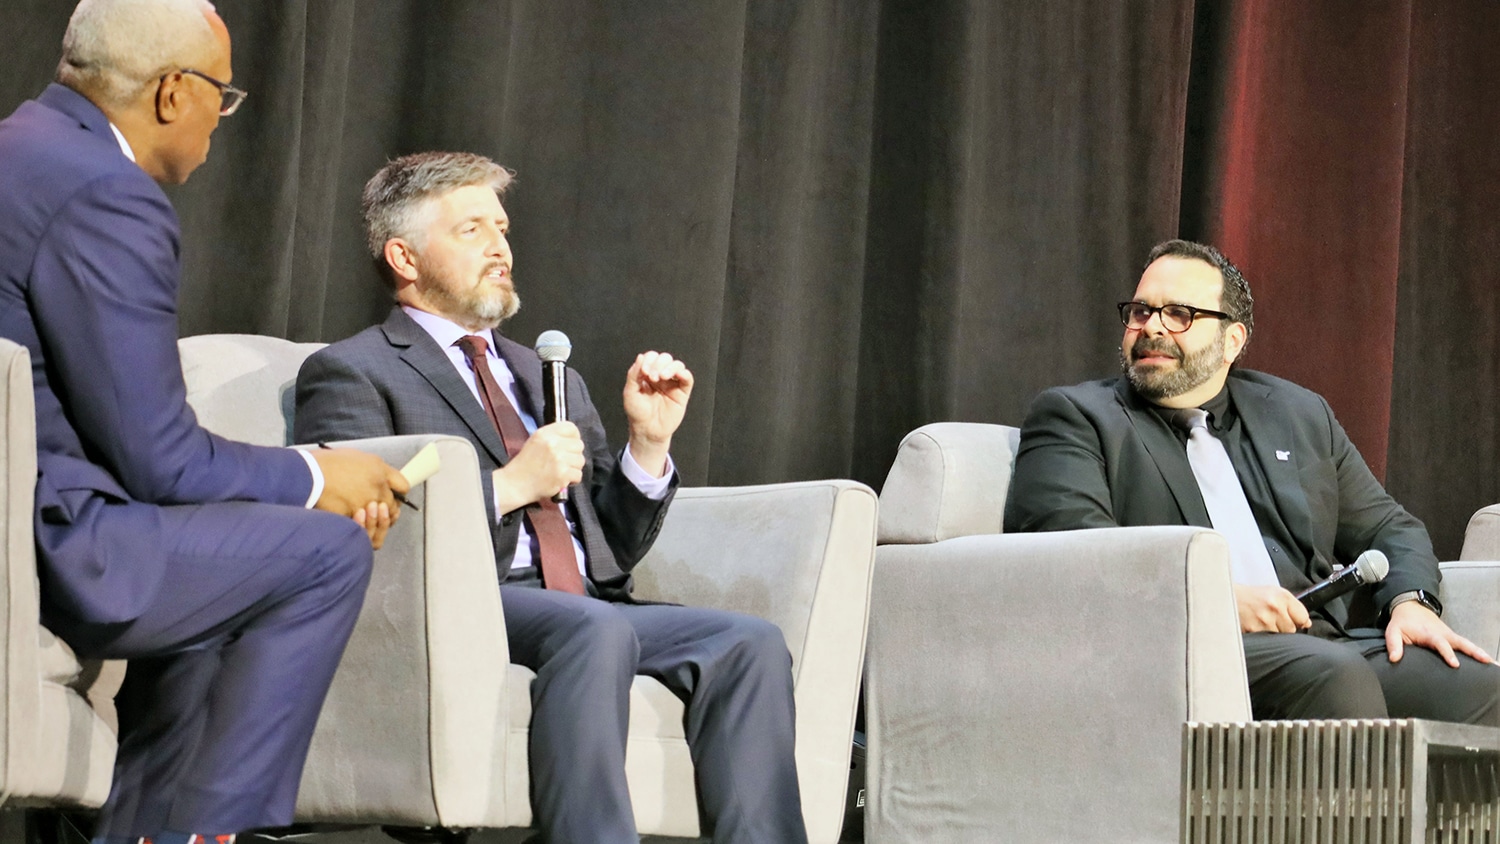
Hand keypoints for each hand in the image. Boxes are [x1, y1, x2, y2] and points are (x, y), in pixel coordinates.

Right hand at [312, 448, 409, 548]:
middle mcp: (378, 485)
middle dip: (386, 510)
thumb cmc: (326, 463)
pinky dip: (358, 527)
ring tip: (361, 516)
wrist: (307, 473)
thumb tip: (379, 478)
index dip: (398, 493)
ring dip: (373, 521)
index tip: (392, 496)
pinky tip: (351, 521)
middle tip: (375, 511)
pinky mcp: (354, 515)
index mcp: (379, 469)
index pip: (403, 485)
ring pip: (380, 519)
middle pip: (393, 506)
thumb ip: (373, 469)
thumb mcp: (355, 457)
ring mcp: (367, 502)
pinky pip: (363, 527)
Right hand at [493, 421, 584, 512]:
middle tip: (565, 462)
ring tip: (562, 471)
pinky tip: (562, 480)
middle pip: (579, 445)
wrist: (515, 484)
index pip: (571, 428)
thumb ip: (552, 437)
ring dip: (573, 468)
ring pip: (580, 460)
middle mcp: (553, 443)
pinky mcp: (563, 474)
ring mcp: (559, 459)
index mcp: (545, 433)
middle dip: (574, 455)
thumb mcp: (535, 442)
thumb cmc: (524, 465)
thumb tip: (571, 439)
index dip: (574, 437)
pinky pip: (578, 474)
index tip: (570, 446)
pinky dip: (572, 480)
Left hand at [623, 350, 692, 475]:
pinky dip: (684, 373)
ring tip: (662, 377)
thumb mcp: (630, 392)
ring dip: (670, 367)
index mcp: (647, 374)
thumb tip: (641, 357)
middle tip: (652, 376)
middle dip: (658, 364)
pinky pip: (687, 378)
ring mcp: (672, 384)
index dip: (649, 360)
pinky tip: (678, 375)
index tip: (644, 371)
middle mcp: (660, 377)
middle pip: (665, 358)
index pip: (651, 357)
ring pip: (677, 365)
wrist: (647, 430)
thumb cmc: (637, 413)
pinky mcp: (682, 392)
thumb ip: (633, 374)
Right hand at [1234, 584, 1310, 632]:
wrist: (1227, 596)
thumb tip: (1306, 623)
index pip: (1303, 618)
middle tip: (1270, 619)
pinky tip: (1255, 627)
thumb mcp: (1274, 592)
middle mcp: (1274, 607)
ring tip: (1261, 622)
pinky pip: (1266, 640)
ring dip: (1272, 633)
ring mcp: (1264, 620)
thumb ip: (1293, 606)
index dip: (1298, 621)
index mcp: (1282, 596)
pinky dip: (1262, 636)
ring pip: (1279, 637)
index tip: (1291, 620)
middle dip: (1283, 627)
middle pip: (1292, 630)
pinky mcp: (1254, 630)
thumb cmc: (1251, 596)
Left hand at [1384, 601, 1493, 665]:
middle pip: (1461, 643)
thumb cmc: (1403, 622)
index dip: (1447, 653)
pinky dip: (1476, 651)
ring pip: (1466, 644)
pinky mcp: (1452, 637)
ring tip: (1492, 663)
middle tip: (1486, 661)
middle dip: (1473, 652)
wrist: (1410, 607)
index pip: (1440, 644)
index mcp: (1429, 633)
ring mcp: (1449, 635)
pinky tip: (1486, 660)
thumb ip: (1393, 645)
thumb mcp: (1393, 631)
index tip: (1455, 664)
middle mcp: (1443, 634)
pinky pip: (1465, 644)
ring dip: (1479, 652)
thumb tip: (1394, 659)